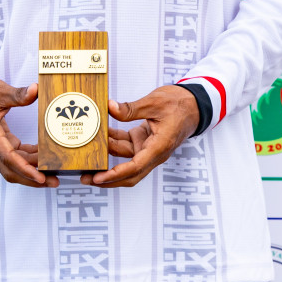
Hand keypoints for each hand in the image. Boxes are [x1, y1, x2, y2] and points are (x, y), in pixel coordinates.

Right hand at [0, 78, 58, 188]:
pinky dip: (28, 159)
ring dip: (32, 171)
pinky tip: (42, 156)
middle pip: (11, 170)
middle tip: (54, 181)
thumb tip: (35, 90)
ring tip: (53, 172)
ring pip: (13, 167)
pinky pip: (14, 157)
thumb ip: (18, 94)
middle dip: (32, 178)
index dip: (25, 169)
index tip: (40, 177)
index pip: (7, 157)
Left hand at [82, 84, 199, 187]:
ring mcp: (149, 148)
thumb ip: (131, 109)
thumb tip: (110, 108)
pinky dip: (114, 142)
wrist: (194, 104)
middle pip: (129, 174)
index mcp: (159, 147)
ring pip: (125, 159)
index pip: (135, 167)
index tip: (98, 178)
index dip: (115, 174)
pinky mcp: (145, 140)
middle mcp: (154, 152)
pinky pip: (127, 146)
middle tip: (86, 178)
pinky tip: (100, 136)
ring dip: (108, 158)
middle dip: (107, 178)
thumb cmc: (180, 104)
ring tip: (87, 156)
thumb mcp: (154, 102)